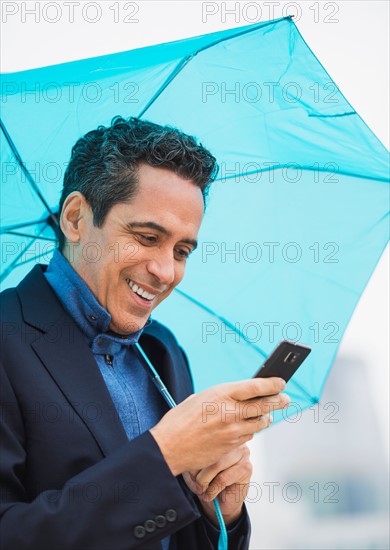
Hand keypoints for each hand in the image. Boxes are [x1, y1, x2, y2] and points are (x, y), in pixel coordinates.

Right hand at [150, 377, 289, 475]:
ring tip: (269, 413)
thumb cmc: (180, 420)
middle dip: (278, 400)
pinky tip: (251, 427)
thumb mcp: (199, 398)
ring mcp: (233, 430)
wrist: (170, 447)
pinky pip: (249, 435)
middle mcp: (230, 411)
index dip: (272, 384)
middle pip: (264, 405)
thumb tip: (238, 395)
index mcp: (221, 394)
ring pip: (260, 422)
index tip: (281, 382)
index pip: (255, 386)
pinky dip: (252, 430)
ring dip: (266, 417)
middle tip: (285, 398)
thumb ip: (221, 396)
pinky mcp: (232, 446)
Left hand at [182, 442, 256, 526]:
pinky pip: (223, 479)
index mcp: (216, 436)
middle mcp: (230, 440)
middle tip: (193, 484)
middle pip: (207, 451)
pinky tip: (210, 495)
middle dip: (196, 471)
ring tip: (201, 490)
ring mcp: (241, 453)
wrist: (221, 503)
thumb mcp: (194, 468)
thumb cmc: (207, 482)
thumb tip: (187, 462)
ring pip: (215, 464)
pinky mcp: (246, 468)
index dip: (191, 456)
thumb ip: (191, 462)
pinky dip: (212, 490)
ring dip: (204, 482)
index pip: (200, 440)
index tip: (185, 469)